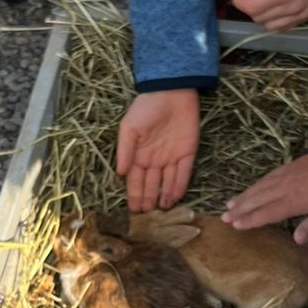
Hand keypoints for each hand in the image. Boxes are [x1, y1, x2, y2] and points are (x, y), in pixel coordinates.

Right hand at [117, 88, 200, 210]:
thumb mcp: (129, 127)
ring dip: (164, 196)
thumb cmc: (146, 107)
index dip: (134, 194)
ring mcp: (171, 158)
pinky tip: (175, 197)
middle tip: (147, 216)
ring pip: (167, 182)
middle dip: (148, 200)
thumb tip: (120, 173)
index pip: (136, 180)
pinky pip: (183, 173)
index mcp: (139, 155)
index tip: (133, 209)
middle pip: (151, 184)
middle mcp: (155, 160)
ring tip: (162, 210)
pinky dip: (179, 185)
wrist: (171, 91)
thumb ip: (125, 150)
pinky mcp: (187, 153)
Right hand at [223, 153, 307, 242]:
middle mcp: (284, 189)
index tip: (235, 225)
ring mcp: (284, 176)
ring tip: (230, 204)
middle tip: (224, 217)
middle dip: (240, 209)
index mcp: (293, 202)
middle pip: (257, 200)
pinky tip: (250, 189)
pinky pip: (266, 178)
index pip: (266, 213)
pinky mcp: (287, 167)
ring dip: (243, 196)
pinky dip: (255, 185)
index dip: (250, 219)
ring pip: (258, 188)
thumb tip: (296, 240)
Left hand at [230, 0, 307, 29]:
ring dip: (262, 13)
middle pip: (257, 17)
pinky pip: (282, 26)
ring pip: (268, 25)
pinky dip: (275, 18)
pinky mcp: (306, 18)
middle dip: (251, 4)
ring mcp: (300, 16)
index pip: (249, 8)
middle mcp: (291, 9)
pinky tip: (279, 3)